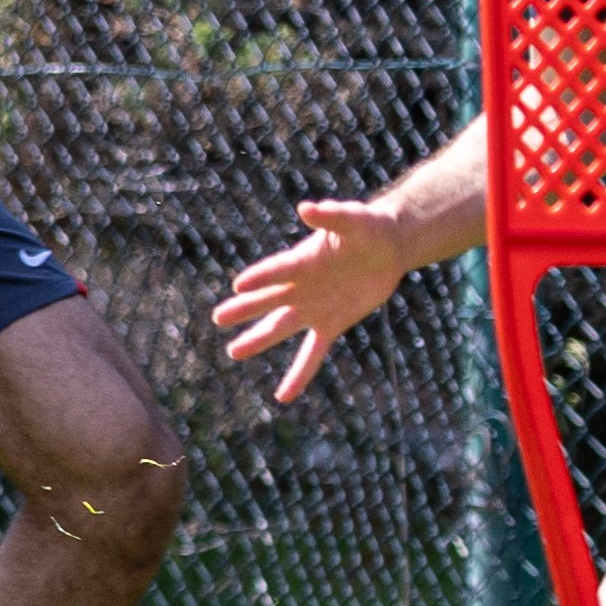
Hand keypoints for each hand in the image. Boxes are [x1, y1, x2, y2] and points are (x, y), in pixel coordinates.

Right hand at [212, 197, 413, 402]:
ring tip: (233, 352)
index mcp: (302, 260)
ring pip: (280, 328)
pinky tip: (284, 395)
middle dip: (245, 310)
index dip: (261, 278)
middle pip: (268, 301)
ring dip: (258, 340)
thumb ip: (331, 216)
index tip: (239, 286)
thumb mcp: (353, 220)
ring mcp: (312, 307)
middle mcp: (300, 286)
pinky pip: (312, 353)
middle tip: (218, 319)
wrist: (387, 247)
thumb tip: (308, 209)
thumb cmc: (368, 227)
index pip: (278, 271)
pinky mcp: (330, 324)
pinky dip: (299, 374)